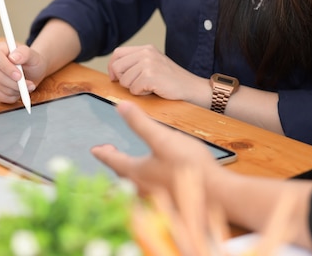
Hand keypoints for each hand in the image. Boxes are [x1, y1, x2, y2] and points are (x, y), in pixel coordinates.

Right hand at [0, 42, 47, 102]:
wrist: (33, 72)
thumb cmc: (32, 62)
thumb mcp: (33, 56)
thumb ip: (25, 53)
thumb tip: (13, 57)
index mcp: (0, 48)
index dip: (6, 68)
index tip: (19, 76)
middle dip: (14, 83)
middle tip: (29, 85)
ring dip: (15, 90)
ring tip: (26, 87)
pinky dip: (10, 97)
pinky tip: (18, 93)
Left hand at [91, 101, 218, 196]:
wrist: (216, 195)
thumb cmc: (190, 166)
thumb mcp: (163, 138)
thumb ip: (140, 123)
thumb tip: (120, 106)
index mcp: (137, 172)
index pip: (113, 160)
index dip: (103, 152)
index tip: (95, 149)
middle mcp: (141, 188)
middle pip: (122, 174)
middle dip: (114, 162)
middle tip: (110, 154)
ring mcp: (154, 198)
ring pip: (133, 185)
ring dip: (127, 174)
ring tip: (129, 167)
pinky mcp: (168, 204)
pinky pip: (146, 193)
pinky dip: (142, 184)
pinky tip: (152, 182)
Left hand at [107, 45, 204, 101]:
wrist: (192, 88)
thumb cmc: (171, 81)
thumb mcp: (153, 65)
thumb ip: (135, 64)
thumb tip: (113, 72)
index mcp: (146, 48)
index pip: (117, 53)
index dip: (112, 67)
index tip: (115, 78)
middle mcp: (146, 53)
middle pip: (117, 67)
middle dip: (122, 80)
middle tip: (136, 85)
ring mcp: (148, 63)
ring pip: (124, 80)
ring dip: (134, 88)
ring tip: (149, 87)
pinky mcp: (150, 76)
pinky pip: (133, 89)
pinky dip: (141, 94)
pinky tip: (153, 90)